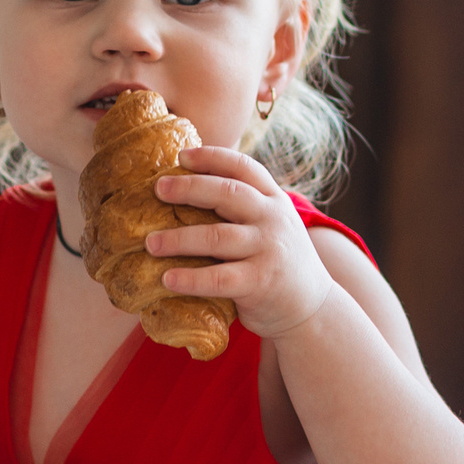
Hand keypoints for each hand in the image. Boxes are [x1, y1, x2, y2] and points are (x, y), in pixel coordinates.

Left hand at [145, 147, 336, 338]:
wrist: (312, 307)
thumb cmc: (277, 261)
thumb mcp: (271, 224)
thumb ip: (243, 207)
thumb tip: (187, 188)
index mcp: (274, 200)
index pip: (243, 167)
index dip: (212, 157)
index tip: (182, 155)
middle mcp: (273, 219)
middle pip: (227, 194)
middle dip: (189, 188)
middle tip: (158, 188)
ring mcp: (268, 250)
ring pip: (216, 236)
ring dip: (178, 239)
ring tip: (150, 243)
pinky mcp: (260, 282)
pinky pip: (218, 278)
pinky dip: (190, 278)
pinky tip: (167, 279)